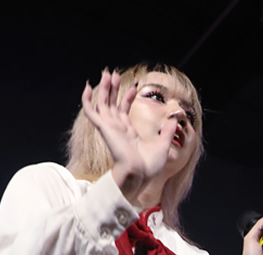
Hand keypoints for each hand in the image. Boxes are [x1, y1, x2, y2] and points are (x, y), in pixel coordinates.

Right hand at [81, 70, 174, 204]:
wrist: (140, 174)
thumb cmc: (150, 166)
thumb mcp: (163, 144)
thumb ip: (167, 130)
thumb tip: (175, 117)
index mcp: (128, 133)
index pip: (124, 110)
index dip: (127, 97)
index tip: (134, 85)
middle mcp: (117, 129)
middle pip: (112, 103)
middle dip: (113, 88)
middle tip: (113, 72)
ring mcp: (110, 128)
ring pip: (102, 103)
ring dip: (104, 88)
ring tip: (107, 72)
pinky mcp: (103, 128)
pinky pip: (91, 111)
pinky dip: (87, 99)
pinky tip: (87, 87)